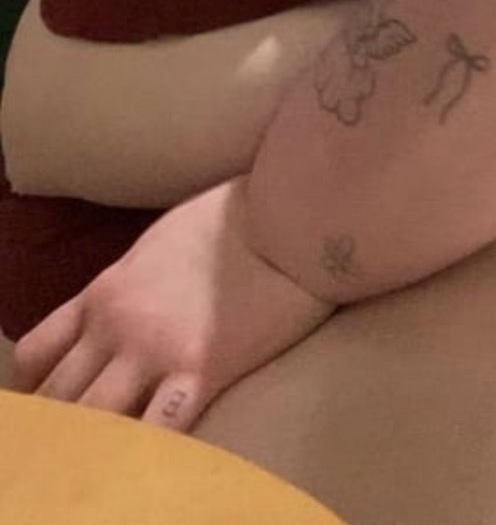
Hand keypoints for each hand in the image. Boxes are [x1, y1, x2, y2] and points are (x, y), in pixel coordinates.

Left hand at [10, 177, 335, 431]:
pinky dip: (150, 449)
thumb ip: (130, 282)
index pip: (36, 352)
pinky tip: (158, 456)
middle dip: (59, 421)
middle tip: (75, 437)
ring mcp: (156, 350)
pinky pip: (158, 430)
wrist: (288, 215)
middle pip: (57, 396)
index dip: (31, 387)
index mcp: (105, 291)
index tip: (47, 402)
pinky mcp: (202, 370)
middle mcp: (117, 325)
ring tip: (107, 456)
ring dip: (96, 440)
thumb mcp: (158, 241)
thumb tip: (124, 308)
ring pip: (93, 420)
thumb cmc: (233, 217)